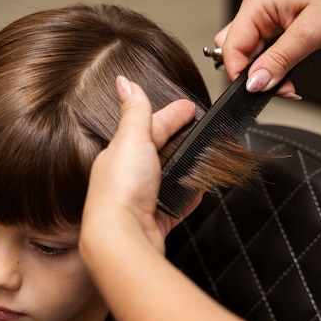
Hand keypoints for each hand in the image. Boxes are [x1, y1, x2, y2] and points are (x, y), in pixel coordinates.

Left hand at [80, 76, 197, 259]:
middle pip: (157, 152)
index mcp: (119, 153)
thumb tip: (123, 81)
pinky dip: (187, 196)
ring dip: (183, 168)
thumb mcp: (131, 140)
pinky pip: (174, 205)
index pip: (149, 127)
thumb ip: (133, 111)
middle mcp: (126, 177)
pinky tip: (196, 191)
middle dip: (177, 139)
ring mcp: (140, 200)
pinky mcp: (153, 221)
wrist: (122, 239)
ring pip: (166, 179)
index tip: (190, 108)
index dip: (171, 116)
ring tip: (201, 159)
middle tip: (198, 129)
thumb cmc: (120, 192)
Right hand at [215, 0, 320, 94]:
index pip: (231, 47)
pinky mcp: (278, 31)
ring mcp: (267, 22)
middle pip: (235, 53)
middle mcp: (258, 12)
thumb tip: (254, 82)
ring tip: (285, 84)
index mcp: (257, 5)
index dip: (238, 73)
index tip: (254, 91)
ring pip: (249, 58)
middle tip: (274, 88)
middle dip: (250, 76)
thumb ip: (279, 60)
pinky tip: (286, 77)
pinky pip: (264, 56)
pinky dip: (272, 71)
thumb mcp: (309, 32)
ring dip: (263, 76)